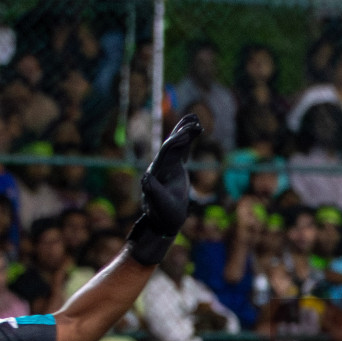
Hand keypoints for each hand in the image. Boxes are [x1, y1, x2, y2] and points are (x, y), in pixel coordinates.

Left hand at [126, 114, 201, 265]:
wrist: (163, 221)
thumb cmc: (164, 215)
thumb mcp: (160, 205)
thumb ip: (153, 191)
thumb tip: (145, 176)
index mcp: (158, 171)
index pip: (167, 150)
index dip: (178, 140)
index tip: (190, 132)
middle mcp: (161, 165)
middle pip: (172, 143)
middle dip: (182, 131)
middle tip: (195, 121)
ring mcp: (168, 165)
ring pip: (176, 144)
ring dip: (184, 131)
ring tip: (195, 119)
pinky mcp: (175, 168)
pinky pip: (181, 150)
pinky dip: (187, 140)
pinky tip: (194, 131)